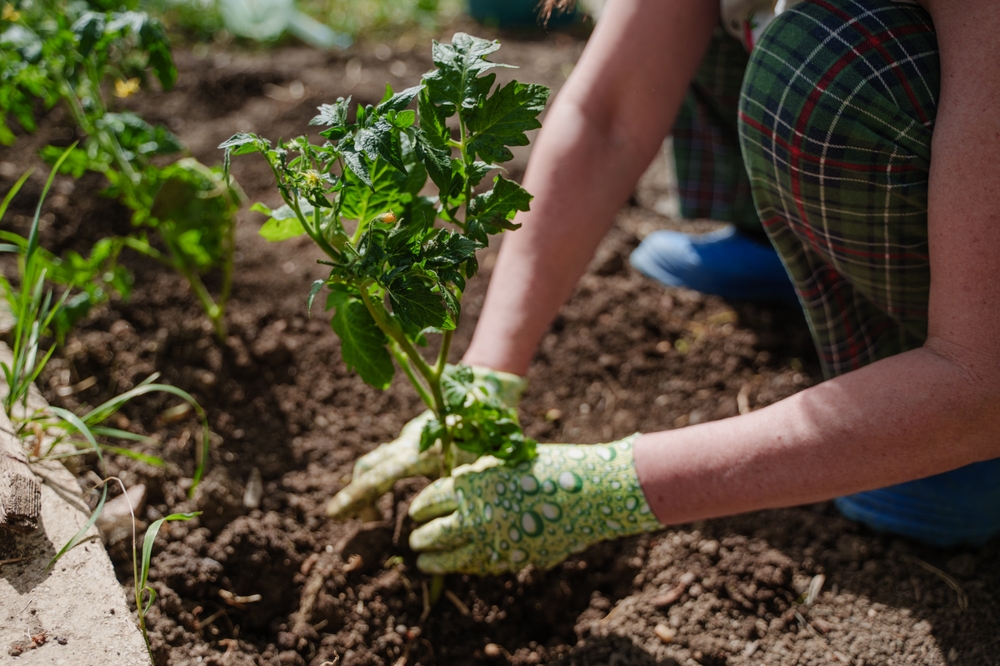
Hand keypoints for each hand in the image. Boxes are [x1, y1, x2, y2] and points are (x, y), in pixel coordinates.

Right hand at [326, 366, 526, 518]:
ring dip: (369, 487)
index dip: (355, 498)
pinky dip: (381, 477)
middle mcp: (408, 443)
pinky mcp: (413, 437)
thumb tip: (435, 522)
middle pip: (367, 469)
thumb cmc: (488, 430)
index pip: (378, 478)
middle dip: (355, 495)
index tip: (334, 515)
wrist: (487, 387)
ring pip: (375, 463)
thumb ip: (452, 491)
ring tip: (374, 515)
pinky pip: (387, 458)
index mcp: (420, 451)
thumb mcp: (474, 466)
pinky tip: (387, 496)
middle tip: (346, 519)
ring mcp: (408, 438)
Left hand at [407, 435, 662, 574]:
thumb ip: (478, 478)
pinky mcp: (511, 559)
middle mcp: (475, 514)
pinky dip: (464, 567)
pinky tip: (460, 565)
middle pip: (433, 532)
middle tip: (415, 539)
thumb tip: (452, 491)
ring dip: (433, 560)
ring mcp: (492, 541)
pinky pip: (478, 567)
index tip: (416, 512)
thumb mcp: (505, 462)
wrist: (589, 490)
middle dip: (421, 537)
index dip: (420, 507)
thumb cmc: (549, 467)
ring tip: (424, 561)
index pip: (430, 499)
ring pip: (449, 558)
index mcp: (470, 483)